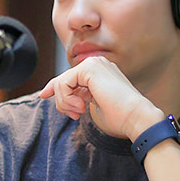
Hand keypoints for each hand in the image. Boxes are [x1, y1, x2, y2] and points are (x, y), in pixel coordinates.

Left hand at [39, 56, 162, 139]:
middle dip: (62, 100)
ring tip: (78, 112)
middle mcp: (97, 63)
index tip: (44, 95)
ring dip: (65, 102)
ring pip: (62, 82)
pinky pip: (63, 83)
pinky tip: (80, 107)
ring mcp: (93, 63)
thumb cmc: (121, 116)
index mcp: (101, 71)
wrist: (135, 116)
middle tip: (74, 115)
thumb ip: (80, 96)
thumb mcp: (94, 104)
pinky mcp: (88, 68)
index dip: (55, 86)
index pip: (71, 76)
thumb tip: (62, 96)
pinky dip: (66, 99)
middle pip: (63, 79)